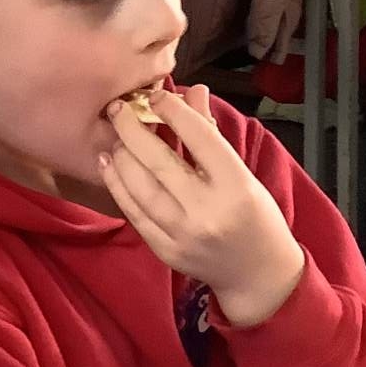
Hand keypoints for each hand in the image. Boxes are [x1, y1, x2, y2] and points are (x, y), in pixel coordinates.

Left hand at [99, 85, 304, 326]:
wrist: (257, 274)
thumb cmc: (255, 215)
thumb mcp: (243, 173)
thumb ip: (211, 134)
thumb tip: (191, 92)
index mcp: (236, 185)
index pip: (199, 137)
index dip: (173, 111)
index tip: (155, 95)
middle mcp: (207, 210)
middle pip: (159, 162)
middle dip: (132, 129)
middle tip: (117, 109)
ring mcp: (183, 234)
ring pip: (140, 187)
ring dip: (121, 156)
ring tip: (114, 137)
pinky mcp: (165, 250)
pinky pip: (133, 213)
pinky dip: (117, 185)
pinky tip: (108, 164)